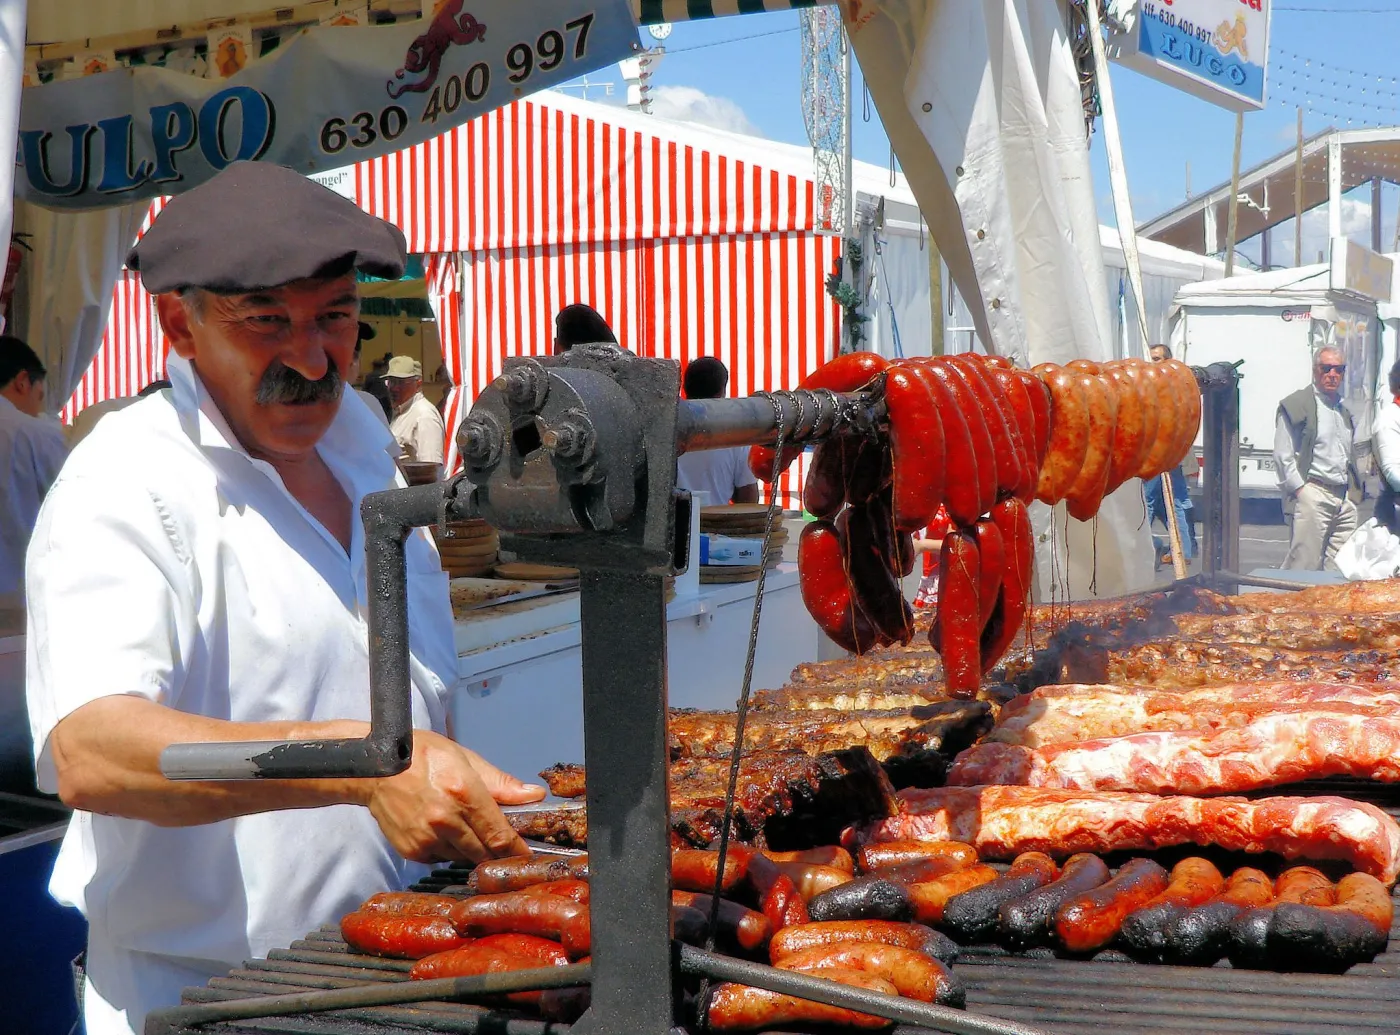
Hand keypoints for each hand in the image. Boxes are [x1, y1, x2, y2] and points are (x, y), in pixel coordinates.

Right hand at [365, 730, 544, 863]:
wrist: (373, 768)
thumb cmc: (422, 756)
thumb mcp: (465, 759)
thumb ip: (501, 784)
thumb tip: (534, 795)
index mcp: (464, 793)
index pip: (500, 835)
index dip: (517, 850)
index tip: (527, 855)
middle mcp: (446, 821)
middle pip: (485, 853)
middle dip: (497, 851)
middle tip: (502, 843)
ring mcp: (427, 839)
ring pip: (465, 858)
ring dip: (472, 849)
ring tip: (464, 825)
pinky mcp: (412, 851)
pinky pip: (442, 858)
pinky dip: (449, 849)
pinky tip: (442, 829)